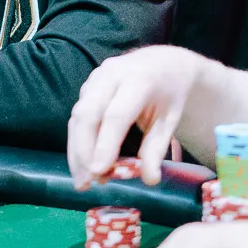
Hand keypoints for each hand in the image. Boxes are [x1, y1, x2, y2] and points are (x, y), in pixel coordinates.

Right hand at [67, 46, 202, 188]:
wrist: (163, 64)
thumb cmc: (169, 95)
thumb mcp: (171, 119)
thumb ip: (157, 148)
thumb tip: (149, 180)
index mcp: (138, 79)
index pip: (116, 114)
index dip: (106, 143)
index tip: (99, 171)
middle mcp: (111, 74)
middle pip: (88, 113)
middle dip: (83, 149)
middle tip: (86, 183)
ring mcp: (96, 78)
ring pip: (78, 115)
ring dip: (76, 150)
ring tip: (82, 181)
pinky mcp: (88, 86)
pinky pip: (77, 115)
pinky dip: (77, 142)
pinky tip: (82, 165)